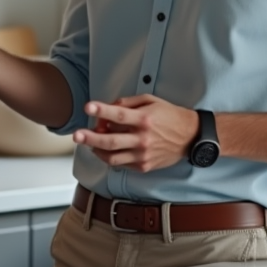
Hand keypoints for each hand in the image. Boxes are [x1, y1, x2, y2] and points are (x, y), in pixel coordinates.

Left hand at [72, 94, 199, 172]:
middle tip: (76, 135)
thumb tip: (108, 107)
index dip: (101, 111)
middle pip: (110, 140)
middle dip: (90, 137)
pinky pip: (120, 163)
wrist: (190, 137)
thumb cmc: (170, 116)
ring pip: (112, 156)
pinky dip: (109, 157)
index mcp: (145, 119)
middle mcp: (143, 138)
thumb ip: (128, 103)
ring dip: (97, 150)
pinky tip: (104, 150)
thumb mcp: (151, 101)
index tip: (88, 107)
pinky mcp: (144, 166)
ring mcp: (143, 154)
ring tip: (89, 143)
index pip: (118, 115)